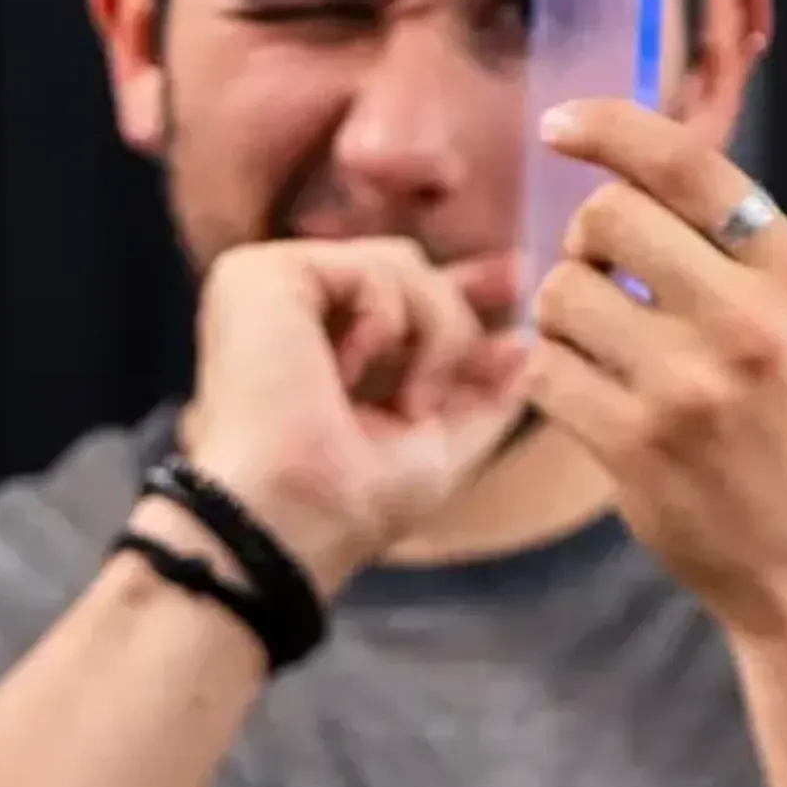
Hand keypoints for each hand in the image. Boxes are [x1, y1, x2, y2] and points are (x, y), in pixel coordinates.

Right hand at [180, 238, 530, 592]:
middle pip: (406, 270)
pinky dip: (391, 321)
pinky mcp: (262, 275)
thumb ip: (482, 394)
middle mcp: (284, 309)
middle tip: (475, 355)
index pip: (395, 296)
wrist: (292, 520)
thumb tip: (525, 344)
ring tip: (406, 402)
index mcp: (312, 347)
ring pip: (403, 265)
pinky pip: (373, 268)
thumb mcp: (440, 447)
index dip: (458, 288)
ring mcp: (268, 288)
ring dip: (434, 337)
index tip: (518, 276)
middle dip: (458, 312)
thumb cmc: (355, 504)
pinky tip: (348, 374)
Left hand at [525, 100, 786, 638]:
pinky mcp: (635, 447)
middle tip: (605, 281)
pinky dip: (553, 377)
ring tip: (604, 352)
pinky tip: (591, 399)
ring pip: (564, 293)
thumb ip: (743, 256)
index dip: (611, 129)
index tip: (561, 127)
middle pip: (608, 218)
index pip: (690, 166)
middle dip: (588, 242)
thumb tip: (632, 175)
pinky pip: (545, 370)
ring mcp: (688, 387)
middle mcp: (747, 323)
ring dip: (565, 316)